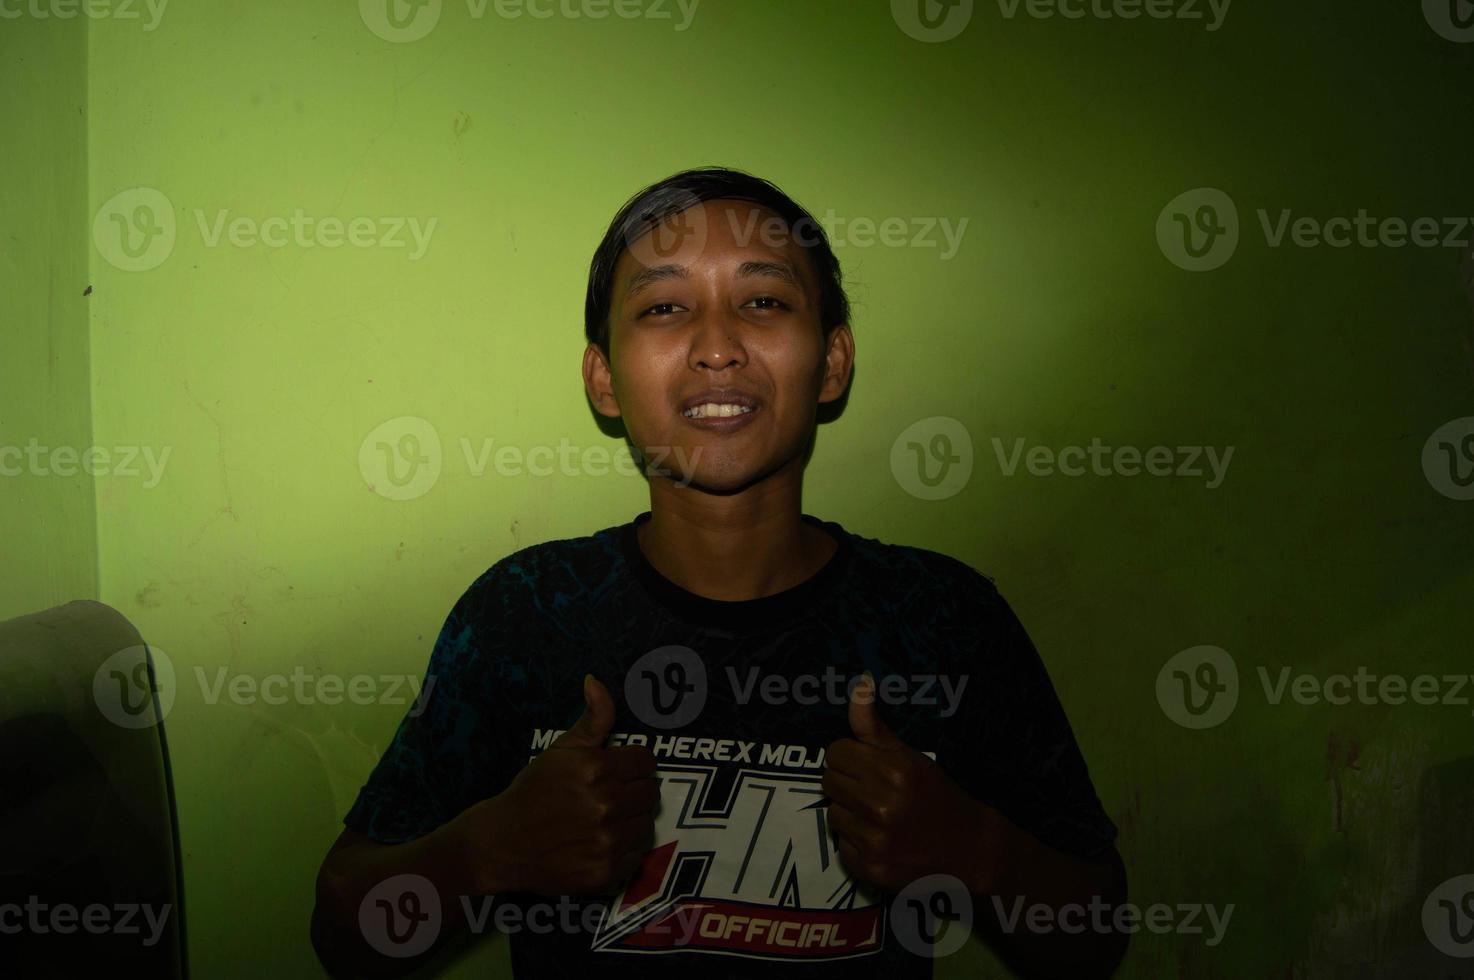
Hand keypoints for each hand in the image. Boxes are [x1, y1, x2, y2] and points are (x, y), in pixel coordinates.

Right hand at [456, 674, 659, 896]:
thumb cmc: (533, 791)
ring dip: (631, 821)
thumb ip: (592, 718)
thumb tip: (596, 681)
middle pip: (650, 792)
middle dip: (633, 791)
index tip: (615, 772)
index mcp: (597, 769)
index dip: (631, 765)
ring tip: (603, 820)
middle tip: (608, 795)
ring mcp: (607, 841)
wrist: (503, 843)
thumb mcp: (561, 750)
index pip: (646, 762)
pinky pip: (636, 855)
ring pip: (646, 824)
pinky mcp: (606, 872)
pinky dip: (623, 849)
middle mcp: (606, 805)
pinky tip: (599, 842)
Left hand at [822, 672, 999, 893]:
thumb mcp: (910, 756)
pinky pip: (842, 845)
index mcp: (893, 772)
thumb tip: (859, 684)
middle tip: (873, 790)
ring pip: (832, 813)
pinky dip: (856, 842)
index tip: (867, 765)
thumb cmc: (936, 795)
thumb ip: (875, 726)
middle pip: (829, 781)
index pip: (836, 751)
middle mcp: (882, 806)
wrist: (968, 849)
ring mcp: (875, 840)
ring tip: (878, 816)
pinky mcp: (870, 868)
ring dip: (850, 813)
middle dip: (848, 783)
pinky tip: (880, 839)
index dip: (850, 756)